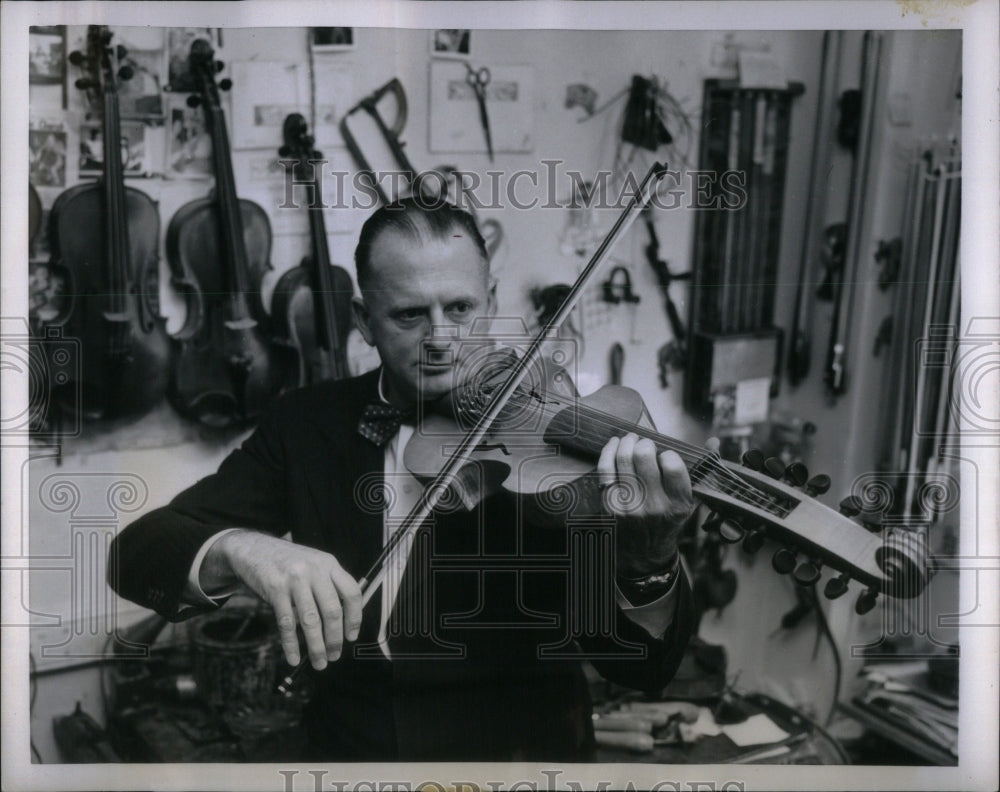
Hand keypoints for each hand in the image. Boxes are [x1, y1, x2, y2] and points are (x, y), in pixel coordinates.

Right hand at [204, 531, 362, 669]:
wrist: (252, 548)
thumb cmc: (286, 561)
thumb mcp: (313, 564)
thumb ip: (328, 585)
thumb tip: (342, 622)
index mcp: (329, 564)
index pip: (352, 592)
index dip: (355, 617)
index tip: (351, 636)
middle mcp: (315, 570)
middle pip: (333, 610)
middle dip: (335, 638)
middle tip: (335, 656)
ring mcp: (295, 579)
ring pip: (311, 620)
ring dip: (317, 646)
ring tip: (319, 662)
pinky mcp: (275, 589)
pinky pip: (287, 623)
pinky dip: (291, 644)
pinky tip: (294, 657)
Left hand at [597, 433, 695, 577]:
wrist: (644, 553)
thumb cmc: (669, 521)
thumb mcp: (691, 502)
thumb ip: (704, 471)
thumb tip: (713, 441)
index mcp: (678, 505)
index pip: (673, 465)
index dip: (668, 454)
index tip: (665, 456)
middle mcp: (654, 506)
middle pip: (644, 457)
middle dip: (644, 443)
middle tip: (645, 443)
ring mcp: (629, 506)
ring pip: (623, 459)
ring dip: (626, 442)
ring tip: (630, 440)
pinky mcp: (610, 506)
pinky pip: (605, 470)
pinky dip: (608, 452)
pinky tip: (614, 444)